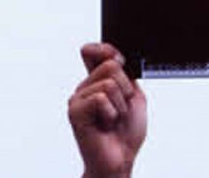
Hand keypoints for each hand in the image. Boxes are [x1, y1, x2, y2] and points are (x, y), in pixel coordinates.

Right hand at [68, 43, 146, 177]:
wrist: (120, 159)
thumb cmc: (126, 131)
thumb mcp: (133, 95)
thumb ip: (124, 74)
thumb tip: (112, 55)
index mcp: (97, 81)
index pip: (93, 51)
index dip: (106, 48)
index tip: (120, 59)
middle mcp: (84, 87)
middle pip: (110, 65)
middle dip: (126, 89)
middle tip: (121, 108)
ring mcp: (77, 99)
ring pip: (109, 82)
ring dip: (120, 104)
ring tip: (113, 119)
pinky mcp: (75, 111)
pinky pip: (101, 98)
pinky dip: (111, 113)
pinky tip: (105, 125)